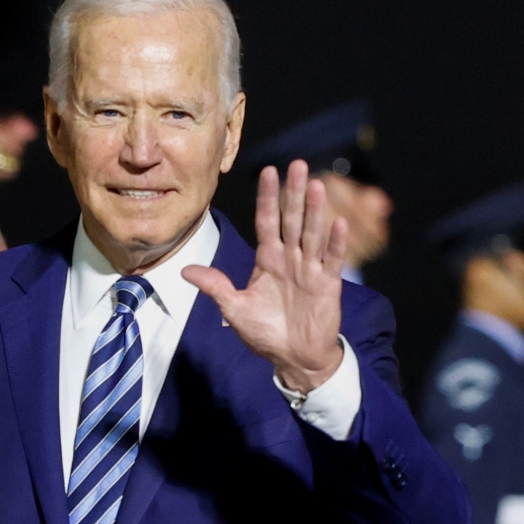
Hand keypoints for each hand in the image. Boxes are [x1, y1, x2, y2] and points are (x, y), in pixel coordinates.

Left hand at [183, 160, 346, 391]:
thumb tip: (185, 270)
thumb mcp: (235, 309)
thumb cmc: (265, 333)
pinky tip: (338, 223)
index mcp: (267, 260)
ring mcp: (310, 270)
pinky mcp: (328, 285)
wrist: (293, 358)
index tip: (268, 171)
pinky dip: (335, 243)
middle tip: (299, 165)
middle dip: (294, 192)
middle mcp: (290, 259)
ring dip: (315, 210)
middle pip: (292, 219)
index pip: (267, 221)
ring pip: (312, 234)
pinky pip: (332, 260)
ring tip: (317, 184)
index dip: (267, 197)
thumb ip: (215, 287)